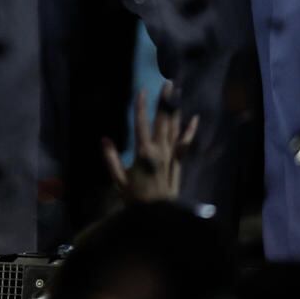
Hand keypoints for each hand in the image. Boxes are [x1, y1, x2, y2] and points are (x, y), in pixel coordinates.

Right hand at [101, 83, 199, 204]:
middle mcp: (160, 150)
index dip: (141, 107)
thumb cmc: (136, 198)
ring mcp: (172, 155)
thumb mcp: (118, 181)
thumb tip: (105, 139)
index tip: (141, 90)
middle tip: (168, 83)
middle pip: (162, 121)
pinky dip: (190, 130)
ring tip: (177, 93)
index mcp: (144, 153)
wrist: (159, 215)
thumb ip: (111, 159)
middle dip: (165, 102)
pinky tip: (194, 118)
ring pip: (174, 127)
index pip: (141, 124)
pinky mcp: (179, 161)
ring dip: (175, 109)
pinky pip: (185, 143)